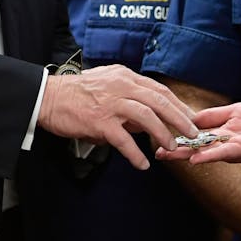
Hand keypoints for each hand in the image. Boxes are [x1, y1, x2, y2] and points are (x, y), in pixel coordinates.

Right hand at [39, 65, 194, 169]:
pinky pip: (123, 140)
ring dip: (162, 133)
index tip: (191, 117)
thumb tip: (149, 121)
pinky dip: (135, 153)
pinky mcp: (99, 121)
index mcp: (124, 76)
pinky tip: (142, 163)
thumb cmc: (77, 94)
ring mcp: (110, 103)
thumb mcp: (106, 86)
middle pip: (159, 101)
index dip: (178, 104)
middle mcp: (121, 86)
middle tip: (192, 132)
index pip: (159, 90)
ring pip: (146, 117)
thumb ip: (129, 99)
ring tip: (171, 147)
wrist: (48, 97)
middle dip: (179, 118)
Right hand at [158, 101, 240, 164]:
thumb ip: (213, 116)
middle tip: (156, 153)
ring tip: (166, 156)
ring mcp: (231, 148)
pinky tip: (193, 159)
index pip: (195, 135)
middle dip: (175, 150)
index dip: (178, 136)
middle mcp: (223, 144)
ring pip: (204, 152)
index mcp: (220, 133)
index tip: (159, 135)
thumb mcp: (234, 111)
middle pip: (195, 147)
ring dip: (185, 155)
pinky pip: (221, 153)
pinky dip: (207, 156)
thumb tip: (192, 117)